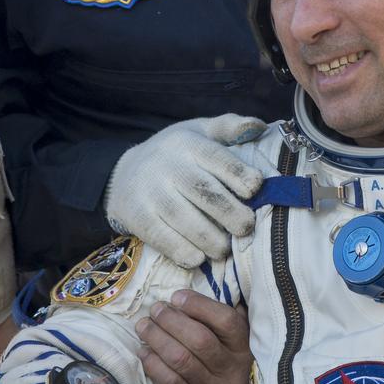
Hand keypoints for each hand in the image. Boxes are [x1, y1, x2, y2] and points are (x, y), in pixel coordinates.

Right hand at [106, 114, 267, 266]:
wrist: (123, 173)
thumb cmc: (175, 154)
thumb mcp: (198, 132)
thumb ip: (229, 127)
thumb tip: (259, 125)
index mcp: (188, 144)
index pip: (218, 159)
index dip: (240, 175)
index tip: (255, 190)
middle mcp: (168, 166)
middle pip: (204, 191)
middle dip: (230, 213)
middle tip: (246, 227)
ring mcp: (151, 192)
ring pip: (184, 219)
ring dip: (210, 239)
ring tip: (224, 249)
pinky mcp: (137, 216)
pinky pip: (162, 237)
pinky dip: (183, 251)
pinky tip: (198, 257)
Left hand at [136, 290, 251, 383]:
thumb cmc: (215, 375)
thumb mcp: (227, 351)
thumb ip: (218, 324)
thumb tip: (189, 290)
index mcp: (245, 351)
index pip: (227, 321)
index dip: (199, 305)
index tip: (177, 297)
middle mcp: (234, 373)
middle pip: (199, 339)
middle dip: (171, 320)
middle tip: (155, 310)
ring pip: (181, 359)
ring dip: (157, 338)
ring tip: (143, 326)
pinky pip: (170, 382)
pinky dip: (153, 364)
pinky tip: (143, 352)